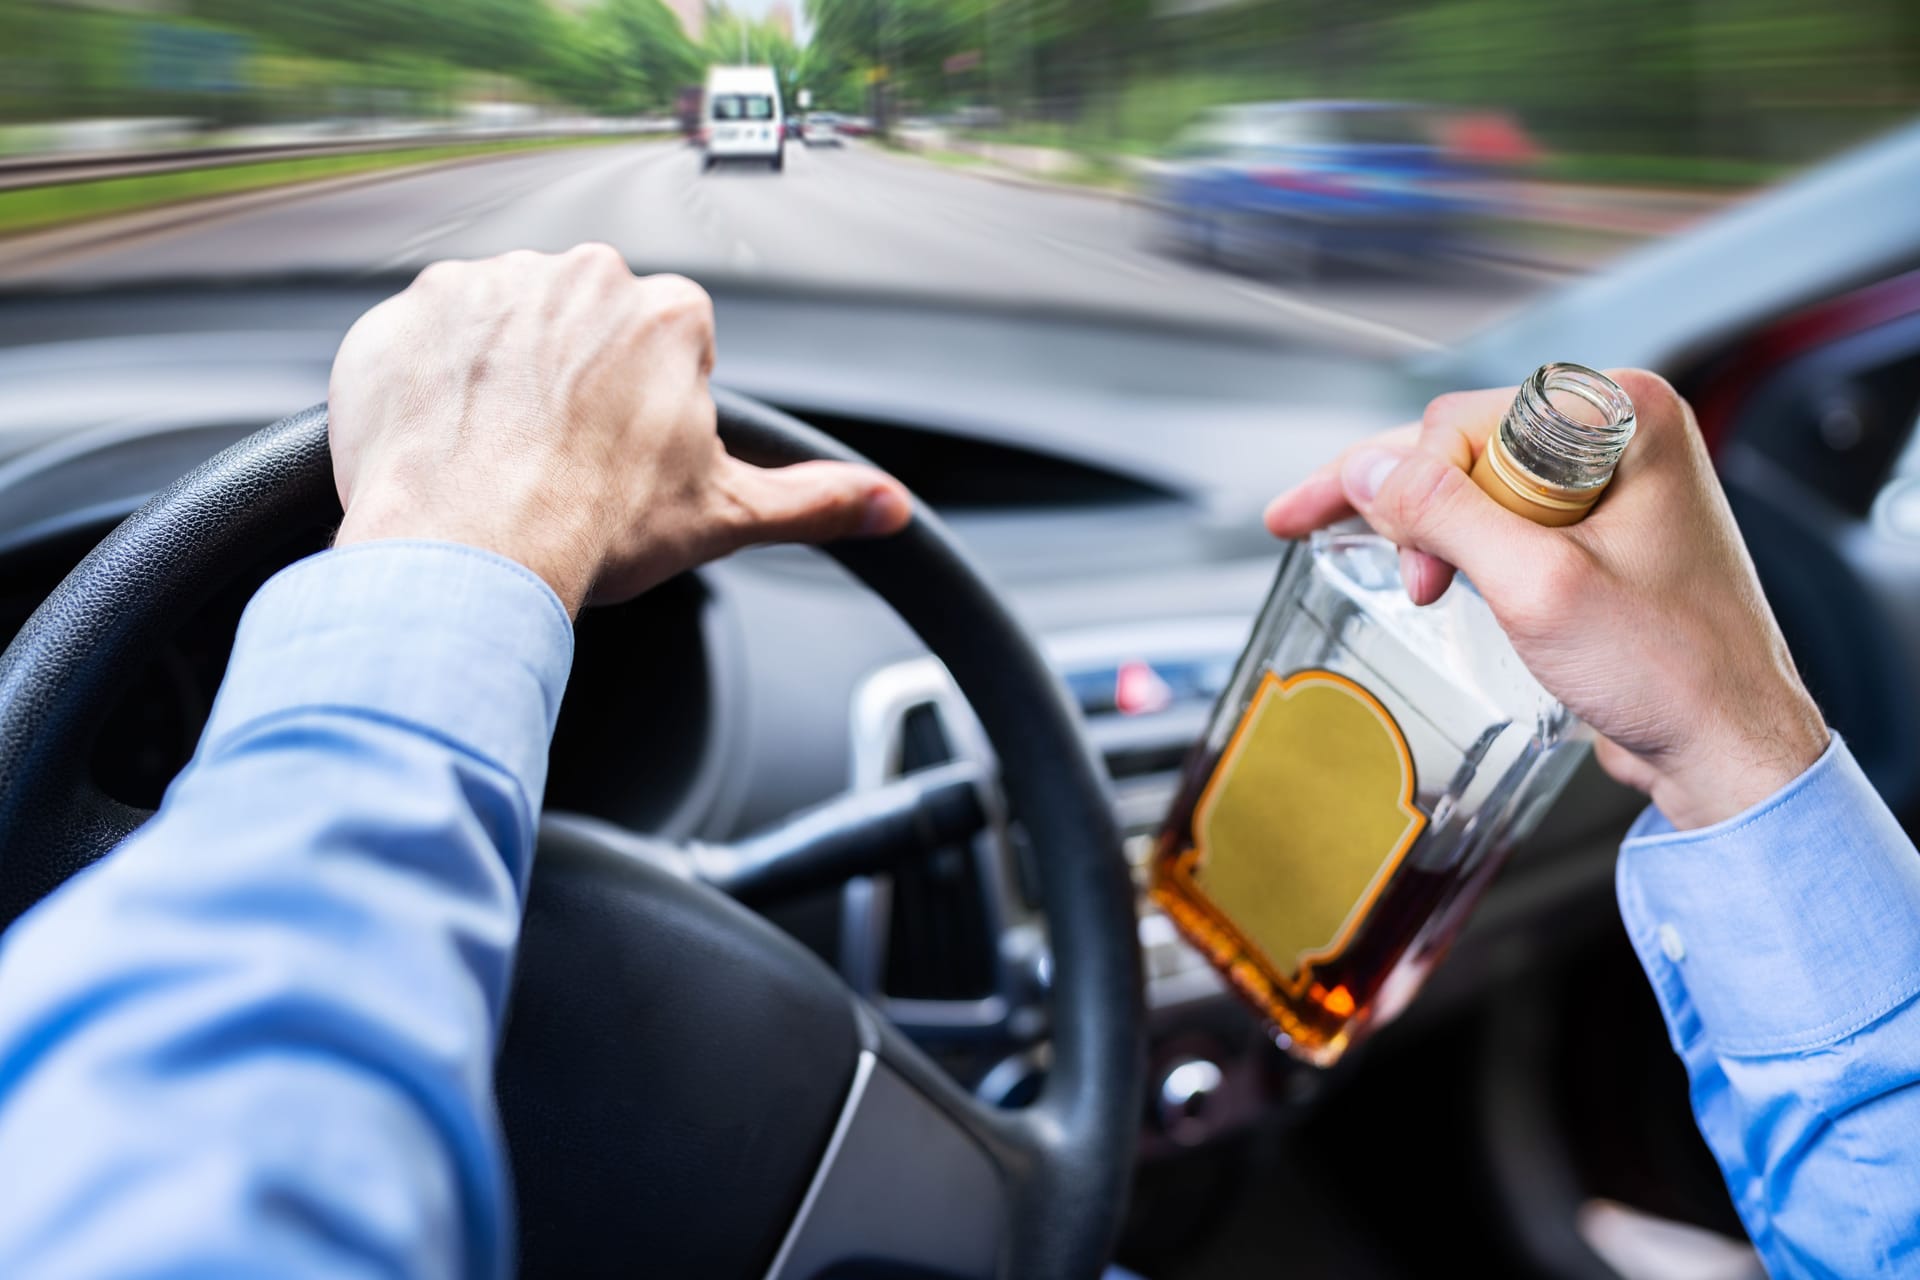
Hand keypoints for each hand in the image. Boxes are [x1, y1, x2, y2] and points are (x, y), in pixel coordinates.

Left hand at [328, 244, 911, 614]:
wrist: (467, 550)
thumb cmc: (592, 527)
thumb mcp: (725, 515)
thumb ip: (815, 501)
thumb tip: (889, 506)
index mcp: (668, 313)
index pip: (668, 347)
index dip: (648, 412)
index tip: (624, 459)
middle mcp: (579, 275)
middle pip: (585, 327)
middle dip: (575, 384)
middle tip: (561, 463)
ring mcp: (486, 284)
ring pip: (505, 327)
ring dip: (502, 379)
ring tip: (499, 460)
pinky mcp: (406, 309)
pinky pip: (425, 339)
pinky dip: (431, 385)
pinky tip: (443, 445)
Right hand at [1264, 370, 1827, 830]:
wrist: (1729, 747)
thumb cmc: (1671, 672)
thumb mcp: (1536, 586)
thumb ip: (1443, 514)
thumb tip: (1364, 467)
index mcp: (1619, 415)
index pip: (1463, 420)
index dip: (1418, 493)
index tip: (1414, 572)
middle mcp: (1616, 434)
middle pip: (1460, 442)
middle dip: (1407, 505)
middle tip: (1334, 544)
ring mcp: (1608, 482)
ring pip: (1472, 479)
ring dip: (1430, 530)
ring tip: (1410, 585)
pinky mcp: (1597, 529)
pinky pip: (1503, 513)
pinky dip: (1460, 544)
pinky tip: (1429, 571)